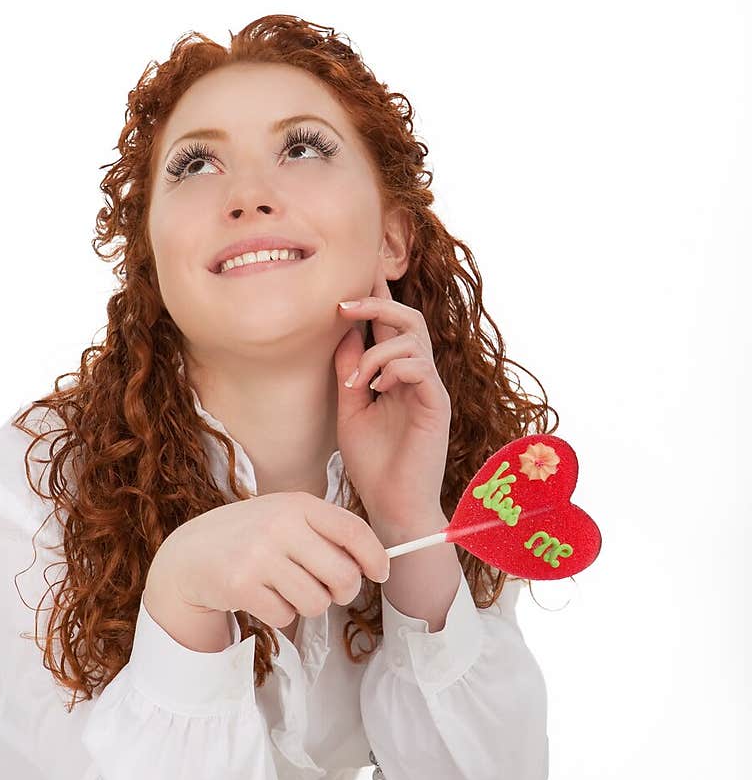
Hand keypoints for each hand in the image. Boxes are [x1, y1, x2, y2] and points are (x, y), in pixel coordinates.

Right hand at [146, 493, 390, 633]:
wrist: (189, 555)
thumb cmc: (250, 538)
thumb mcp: (286, 519)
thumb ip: (326, 534)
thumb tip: (375, 563)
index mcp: (298, 504)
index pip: (353, 531)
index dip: (375, 558)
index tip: (380, 573)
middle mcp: (280, 525)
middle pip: (343, 576)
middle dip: (343, 592)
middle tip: (329, 591)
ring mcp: (259, 555)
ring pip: (317, 602)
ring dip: (308, 605)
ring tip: (288, 591)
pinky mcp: (241, 585)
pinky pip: (285, 616)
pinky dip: (280, 615)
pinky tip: (263, 598)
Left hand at [333, 254, 452, 531]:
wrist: (392, 506)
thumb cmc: (373, 464)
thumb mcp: (350, 410)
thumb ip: (349, 372)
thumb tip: (342, 333)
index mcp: (397, 374)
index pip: (390, 325)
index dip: (376, 296)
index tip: (354, 273)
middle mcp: (417, 375)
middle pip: (408, 318)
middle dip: (375, 304)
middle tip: (342, 306)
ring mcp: (429, 389)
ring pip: (412, 338)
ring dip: (375, 352)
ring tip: (356, 383)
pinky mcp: (436, 405)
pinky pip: (420, 367)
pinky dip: (393, 369)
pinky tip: (376, 388)